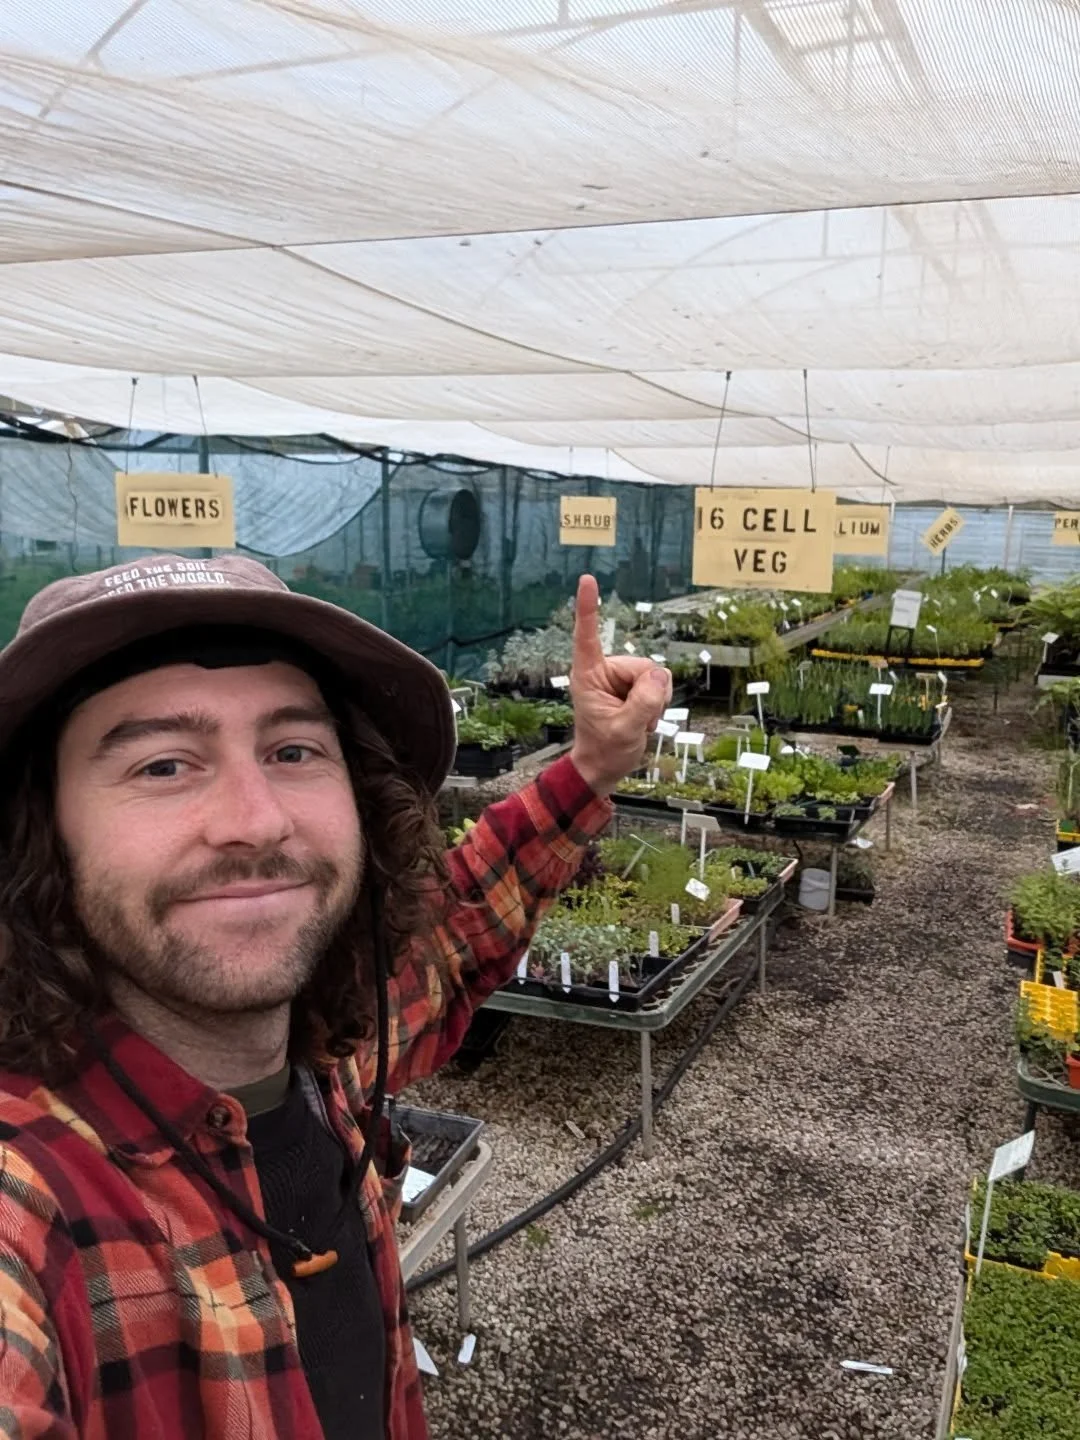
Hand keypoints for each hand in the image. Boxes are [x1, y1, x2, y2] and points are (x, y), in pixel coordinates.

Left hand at [568, 575, 672, 796]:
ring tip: (637, 721)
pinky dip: (657, 704)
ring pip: (655, 676)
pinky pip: (659, 685)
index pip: (588, 636)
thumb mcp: (624, 730)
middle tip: (637, 720)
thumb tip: (660, 674)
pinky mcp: (634, 686)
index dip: (588, 607)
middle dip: (649, 693)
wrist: (604, 767)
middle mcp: (604, 670)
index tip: (587, 580)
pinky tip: (644, 719)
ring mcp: (620, 678)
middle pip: (643, 666)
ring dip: (654, 701)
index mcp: (589, 675)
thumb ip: (643, 702)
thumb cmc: (605, 750)